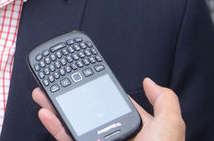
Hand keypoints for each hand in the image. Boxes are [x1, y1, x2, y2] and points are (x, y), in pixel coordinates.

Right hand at [31, 77, 184, 140]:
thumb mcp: (170, 126)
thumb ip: (164, 101)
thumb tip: (150, 82)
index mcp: (137, 131)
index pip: (116, 106)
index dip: (102, 91)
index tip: (87, 77)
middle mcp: (115, 139)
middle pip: (89, 114)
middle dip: (72, 98)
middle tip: (58, 84)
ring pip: (73, 125)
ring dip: (57, 109)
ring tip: (43, 94)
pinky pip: (67, 139)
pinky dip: (55, 127)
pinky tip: (46, 113)